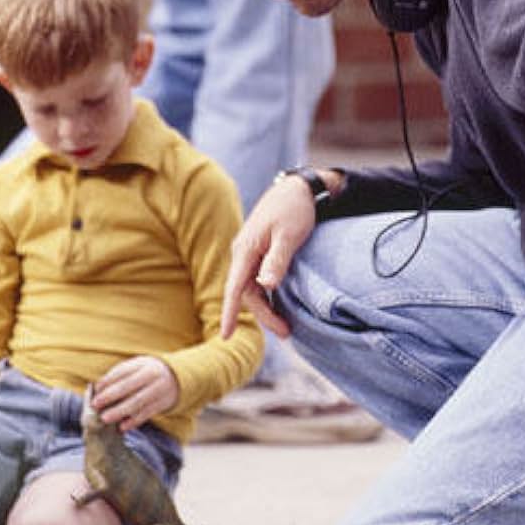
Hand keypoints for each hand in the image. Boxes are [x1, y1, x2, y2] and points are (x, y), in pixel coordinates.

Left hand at [91, 357, 178, 432]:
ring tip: (105, 418)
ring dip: (120, 411)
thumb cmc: (147, 372)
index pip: (123, 371)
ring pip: (137, 402)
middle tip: (95, 405)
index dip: (108, 380)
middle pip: (129, 386)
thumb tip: (99, 387)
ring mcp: (158, 390)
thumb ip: (120, 374)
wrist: (177, 377)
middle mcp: (151, 376)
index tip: (95, 389)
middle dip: (111, 396)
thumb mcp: (137, 366)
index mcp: (142, 364)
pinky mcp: (162, 403)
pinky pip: (146, 413)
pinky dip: (133, 421)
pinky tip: (122, 427)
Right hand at [220, 175, 323, 339]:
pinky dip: (268, 296)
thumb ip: (277, 261)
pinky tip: (280, 306)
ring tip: (286, 326)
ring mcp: (251, 253)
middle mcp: (243, 253)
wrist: (299, 189)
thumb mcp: (289, 236)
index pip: (234, 288)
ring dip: (267, 308)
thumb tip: (265, 286)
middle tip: (286, 332)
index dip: (229, 313)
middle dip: (264, 315)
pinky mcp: (260, 253)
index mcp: (246, 249)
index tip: (226, 336)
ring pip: (253, 289)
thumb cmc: (294, 209)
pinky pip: (258, 281)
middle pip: (247, 293)